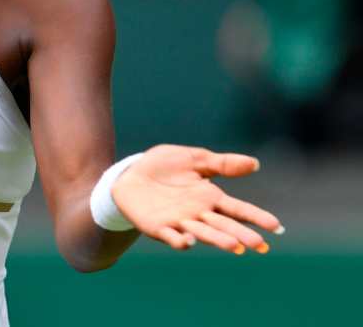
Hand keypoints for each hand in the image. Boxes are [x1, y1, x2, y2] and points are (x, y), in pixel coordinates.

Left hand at [112, 144, 282, 253]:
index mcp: (210, 197)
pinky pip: (171, 236)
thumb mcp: (194, 159)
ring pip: (202, 233)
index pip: (238, 209)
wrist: (130, 173)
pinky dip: (180, 241)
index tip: (276, 226)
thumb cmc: (164, 166)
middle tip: (259, 244)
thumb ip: (222, 164)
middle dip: (241, 234)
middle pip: (224, 225)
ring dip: (217, 240)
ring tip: (234, 246)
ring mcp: (179, 221)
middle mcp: (199, 213)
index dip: (256, 217)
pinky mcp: (158, 227)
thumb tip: (255, 163)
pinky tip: (188, 242)